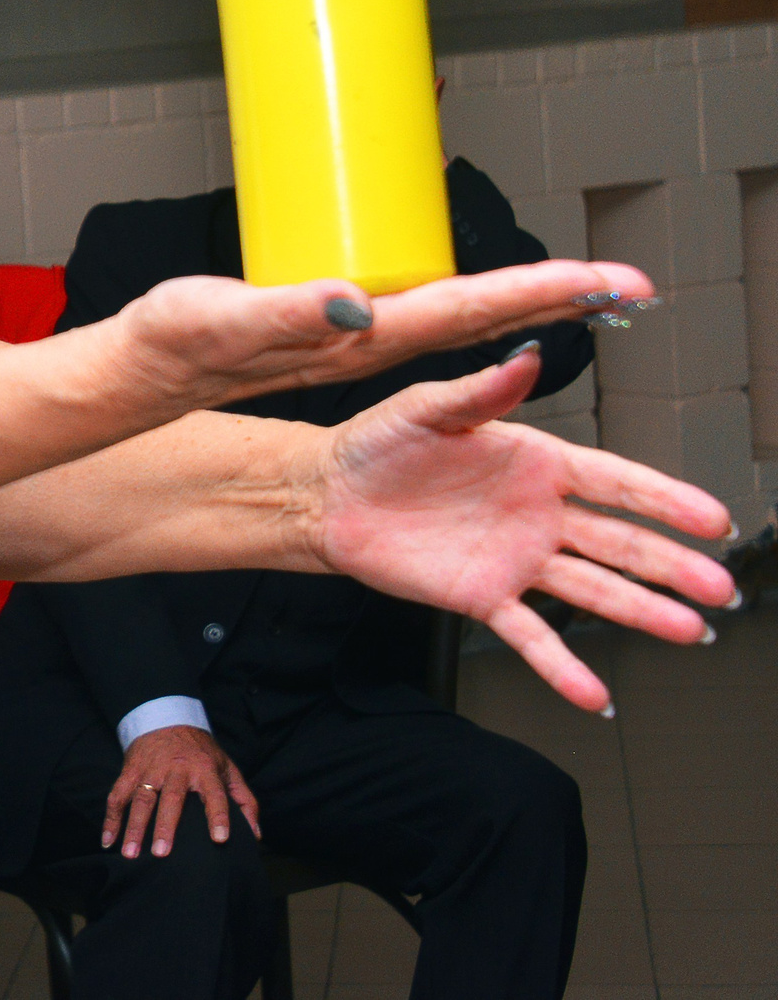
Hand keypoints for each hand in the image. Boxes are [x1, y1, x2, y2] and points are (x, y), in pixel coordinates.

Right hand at [102, 726, 258, 858]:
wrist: (167, 718)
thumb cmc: (202, 753)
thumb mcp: (228, 769)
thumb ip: (244, 801)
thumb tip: (254, 836)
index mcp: (205, 770)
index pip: (214, 794)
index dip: (218, 816)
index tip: (220, 839)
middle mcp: (176, 769)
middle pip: (170, 798)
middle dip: (164, 825)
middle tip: (161, 853)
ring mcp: (150, 769)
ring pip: (140, 798)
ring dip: (134, 826)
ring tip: (130, 853)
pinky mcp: (130, 770)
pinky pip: (117, 795)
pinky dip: (111, 819)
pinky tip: (108, 841)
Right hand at [111, 257, 656, 418]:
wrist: (145, 372)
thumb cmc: (176, 343)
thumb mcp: (223, 319)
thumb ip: (288, 311)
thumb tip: (358, 304)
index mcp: (360, 337)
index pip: (472, 311)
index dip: (541, 292)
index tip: (606, 284)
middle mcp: (373, 340)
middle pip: (487, 318)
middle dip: (558, 297)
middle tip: (628, 283)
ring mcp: (362, 338)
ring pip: (464, 317)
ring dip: (525, 301)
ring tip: (582, 285)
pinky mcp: (342, 331)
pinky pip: (424, 314)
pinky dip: (471, 302)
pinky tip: (489, 294)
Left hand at [311, 343, 736, 710]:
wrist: (328, 494)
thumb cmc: (377, 444)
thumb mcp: (427, 408)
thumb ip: (483, 390)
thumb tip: (526, 355)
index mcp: (535, 462)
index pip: (615, 481)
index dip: (664, 499)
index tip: (711, 518)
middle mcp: (537, 514)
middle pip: (619, 542)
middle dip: (672, 564)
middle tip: (719, 584)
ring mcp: (516, 560)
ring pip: (593, 589)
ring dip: (643, 611)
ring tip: (691, 630)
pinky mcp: (483, 597)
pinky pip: (530, 636)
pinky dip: (562, 668)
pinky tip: (594, 694)